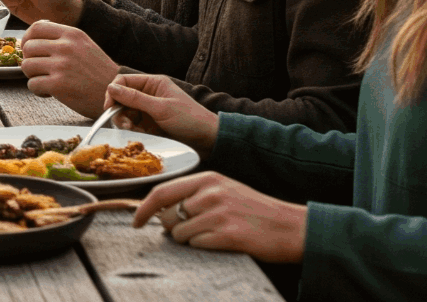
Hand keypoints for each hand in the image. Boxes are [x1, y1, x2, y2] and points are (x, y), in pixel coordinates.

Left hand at [19, 20, 118, 117]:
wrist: (115, 94)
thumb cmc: (98, 72)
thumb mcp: (84, 45)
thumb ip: (62, 39)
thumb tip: (33, 37)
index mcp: (72, 34)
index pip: (36, 27)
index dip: (27, 38)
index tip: (29, 48)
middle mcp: (66, 46)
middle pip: (28, 47)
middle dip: (30, 60)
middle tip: (40, 70)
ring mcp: (61, 65)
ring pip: (26, 65)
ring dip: (33, 76)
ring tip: (46, 81)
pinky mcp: (58, 85)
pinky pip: (32, 84)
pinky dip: (38, 90)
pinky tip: (51, 92)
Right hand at [105, 72, 218, 155]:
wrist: (208, 140)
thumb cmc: (189, 119)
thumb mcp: (161, 108)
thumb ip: (135, 98)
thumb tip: (111, 88)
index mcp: (153, 83)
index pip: (123, 81)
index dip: (113, 93)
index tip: (109, 108)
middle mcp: (149, 94)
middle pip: (122, 99)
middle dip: (119, 112)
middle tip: (125, 125)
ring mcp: (149, 110)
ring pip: (126, 114)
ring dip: (126, 123)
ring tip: (136, 132)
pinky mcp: (150, 125)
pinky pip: (133, 126)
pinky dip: (133, 131)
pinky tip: (142, 136)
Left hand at [132, 171, 306, 263]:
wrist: (290, 226)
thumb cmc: (255, 210)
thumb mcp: (225, 189)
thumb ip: (195, 194)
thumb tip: (162, 210)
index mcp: (207, 179)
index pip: (162, 191)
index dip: (143, 209)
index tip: (136, 222)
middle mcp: (210, 193)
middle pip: (168, 217)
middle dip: (173, 229)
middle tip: (195, 231)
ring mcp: (218, 213)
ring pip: (180, 234)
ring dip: (190, 240)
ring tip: (213, 235)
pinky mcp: (227, 234)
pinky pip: (197, 245)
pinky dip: (203, 248)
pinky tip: (222, 242)